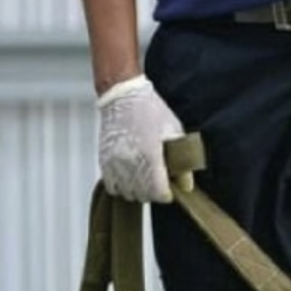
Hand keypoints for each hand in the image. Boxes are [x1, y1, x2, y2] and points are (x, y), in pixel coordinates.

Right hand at [96, 76, 185, 203]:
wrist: (122, 95)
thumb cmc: (150, 110)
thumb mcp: (174, 132)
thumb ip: (182, 163)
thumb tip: (187, 186)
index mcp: (151, 155)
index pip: (159, 192)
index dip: (167, 194)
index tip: (169, 189)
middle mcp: (130, 162)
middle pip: (143, 195)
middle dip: (153, 192)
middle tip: (158, 181)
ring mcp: (115, 162)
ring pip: (127, 193)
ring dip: (137, 191)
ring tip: (143, 179)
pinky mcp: (104, 160)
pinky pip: (112, 186)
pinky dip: (121, 186)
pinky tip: (129, 177)